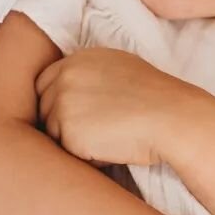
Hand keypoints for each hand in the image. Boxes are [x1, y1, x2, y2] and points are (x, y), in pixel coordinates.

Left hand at [34, 47, 205, 166]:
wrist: (172, 117)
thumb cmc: (155, 98)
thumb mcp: (120, 68)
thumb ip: (89, 74)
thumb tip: (72, 93)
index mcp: (78, 59)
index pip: (45, 83)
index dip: (59, 102)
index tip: (80, 115)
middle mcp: (66, 76)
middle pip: (43, 108)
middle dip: (62, 122)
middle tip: (97, 129)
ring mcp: (63, 102)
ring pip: (53, 132)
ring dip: (74, 140)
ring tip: (110, 135)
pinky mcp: (68, 131)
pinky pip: (67, 152)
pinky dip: (85, 155)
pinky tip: (111, 147)